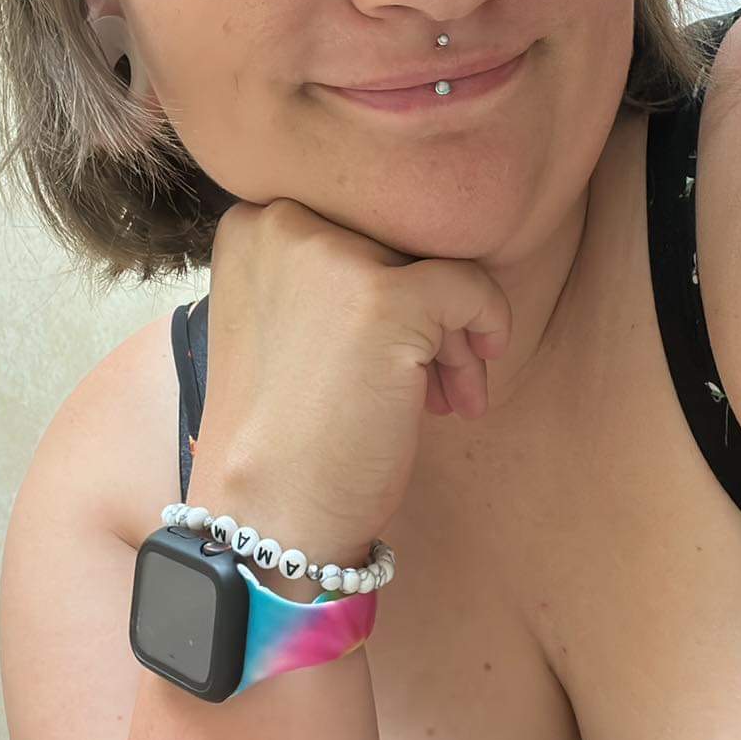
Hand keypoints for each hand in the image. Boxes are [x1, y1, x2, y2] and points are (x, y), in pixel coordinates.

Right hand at [188, 197, 512, 566]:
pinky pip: (471, 288)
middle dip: (424, 311)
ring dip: (452, 333)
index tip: (391, 347)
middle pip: (398, 241)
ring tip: (447, 397)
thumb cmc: (280, 430)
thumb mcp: (283, 321)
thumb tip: (421, 251)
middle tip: (431, 382)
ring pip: (435, 265)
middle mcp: (282, 223)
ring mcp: (332, 257)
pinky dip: (488, 329)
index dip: (386, 283)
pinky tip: (473, 389)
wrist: (267, 517)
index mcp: (251, 222)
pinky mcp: (385, 299)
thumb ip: (328, 272)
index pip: (357, 224)